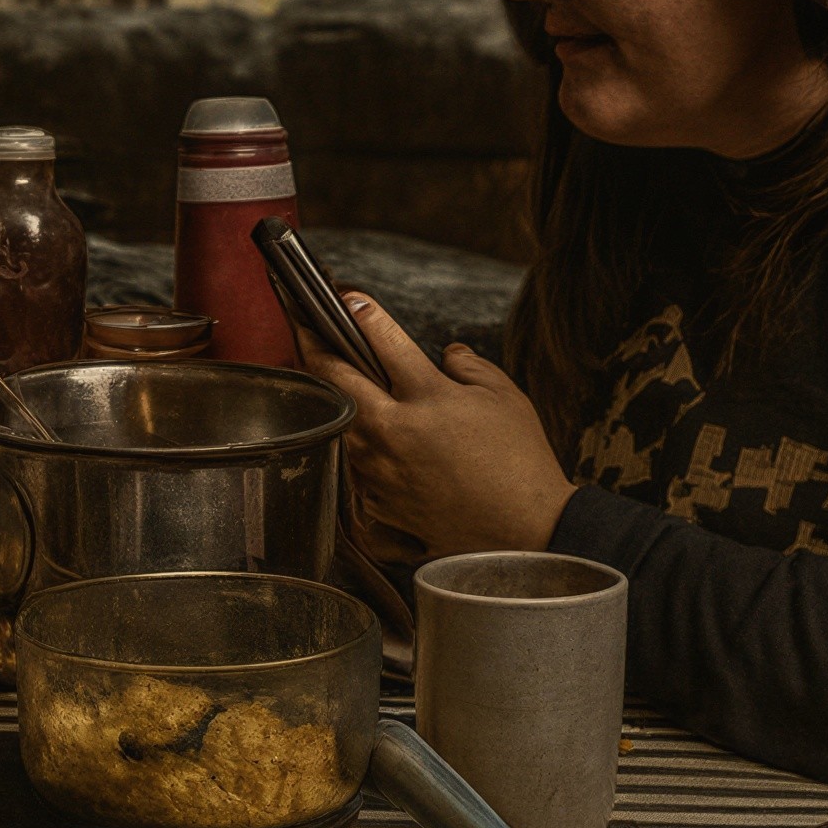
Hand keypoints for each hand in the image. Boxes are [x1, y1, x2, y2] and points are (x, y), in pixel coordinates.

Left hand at [298, 293, 575, 558]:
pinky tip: (354, 436)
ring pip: (336, 421)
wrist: (528, 532)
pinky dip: (350, 447)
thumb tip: (447, 354)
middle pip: (333, 376)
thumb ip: (470, 366)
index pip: (382, 339)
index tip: (347, 295)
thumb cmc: (522, 463)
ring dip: (327, 395)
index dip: (361, 310)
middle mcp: (394, 430)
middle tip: (299, 322)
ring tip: (320, 374)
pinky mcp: (378, 502)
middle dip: (310, 340)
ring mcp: (380, 469)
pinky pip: (350, 467)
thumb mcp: (505, 397)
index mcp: (427, 397)